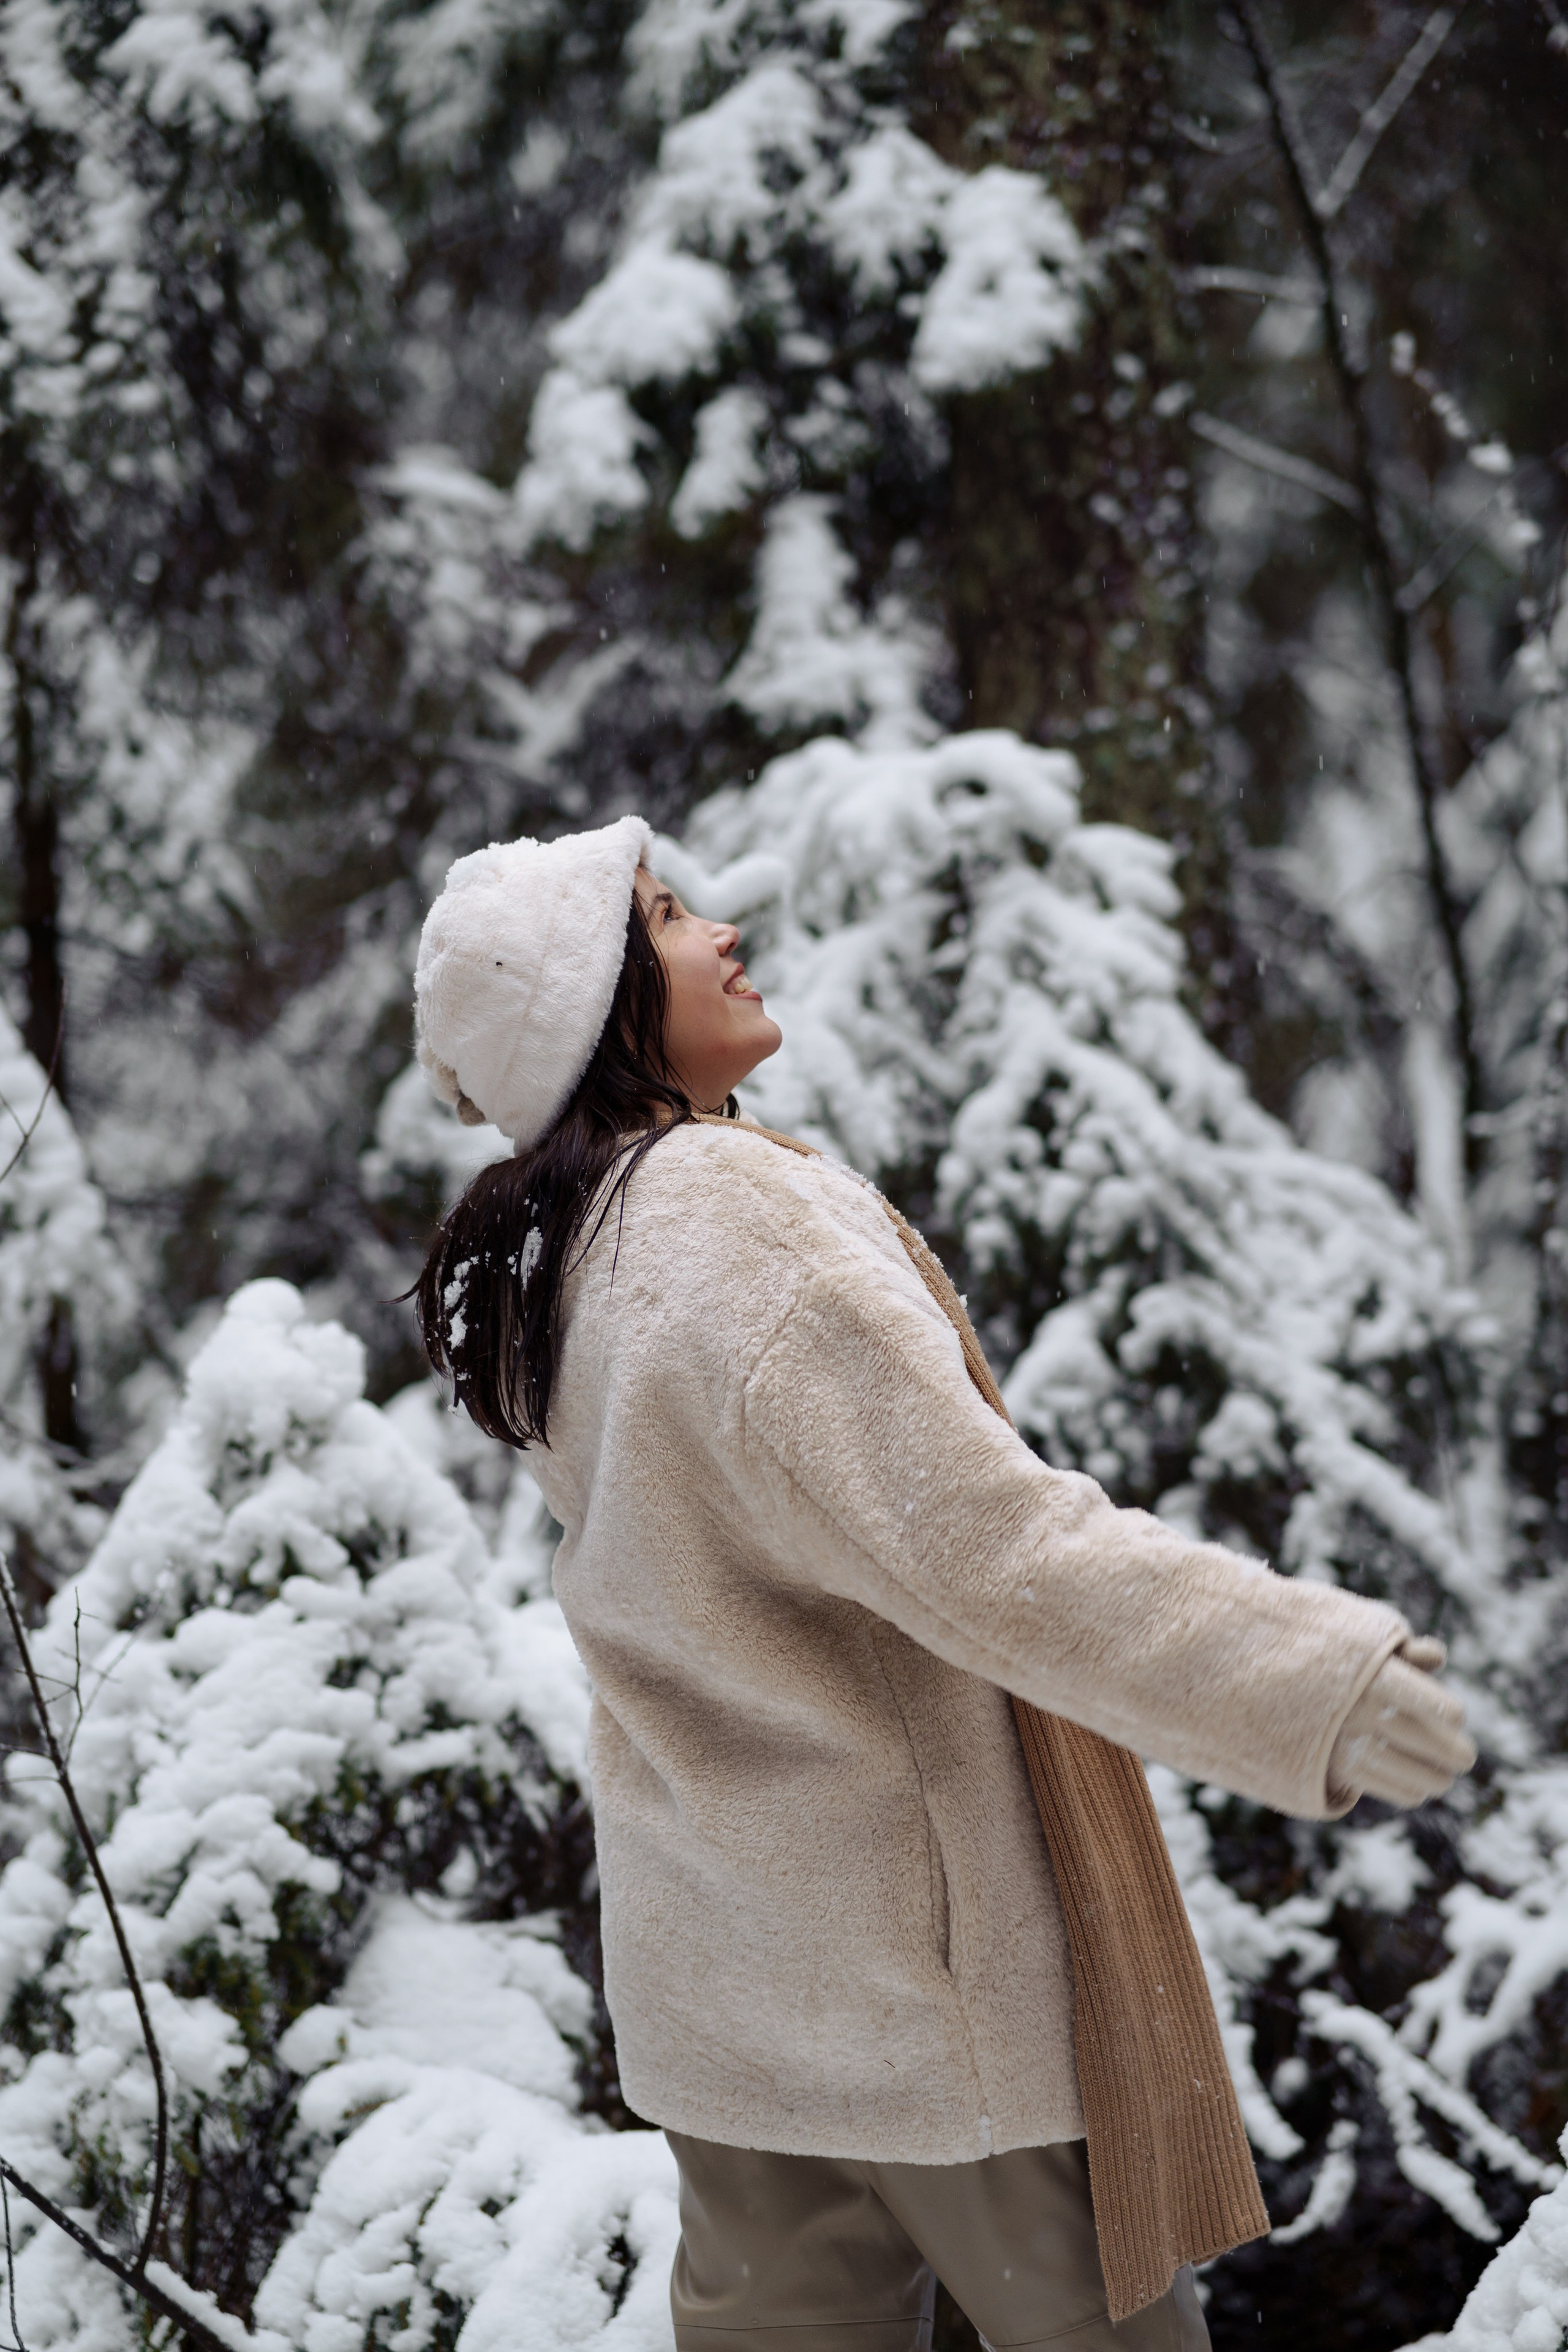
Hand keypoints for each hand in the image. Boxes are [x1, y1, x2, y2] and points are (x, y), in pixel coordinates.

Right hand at [1326, 1638, 1475, 1809]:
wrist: (1281, 1694)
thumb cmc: (1341, 1670)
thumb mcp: (1368, 1651)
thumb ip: (1406, 1652)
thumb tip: (1438, 1656)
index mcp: (1374, 1676)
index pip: (1428, 1702)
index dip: (1449, 1713)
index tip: (1455, 1718)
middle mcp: (1361, 1709)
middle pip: (1423, 1739)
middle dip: (1453, 1752)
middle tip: (1466, 1758)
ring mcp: (1349, 1741)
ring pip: (1410, 1771)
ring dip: (1435, 1779)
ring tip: (1445, 1778)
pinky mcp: (1341, 1768)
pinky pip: (1387, 1788)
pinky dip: (1409, 1792)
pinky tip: (1419, 1787)